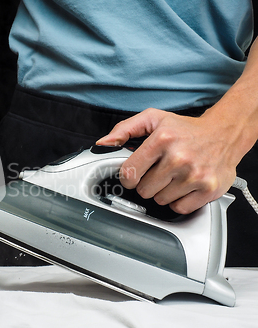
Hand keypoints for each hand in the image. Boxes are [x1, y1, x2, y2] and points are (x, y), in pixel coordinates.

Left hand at [96, 108, 239, 213]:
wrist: (224, 133)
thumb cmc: (186, 129)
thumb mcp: (154, 119)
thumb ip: (125, 129)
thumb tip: (103, 144)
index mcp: (162, 140)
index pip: (129, 173)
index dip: (128, 176)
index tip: (134, 174)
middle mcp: (179, 158)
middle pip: (144, 190)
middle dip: (147, 183)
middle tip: (159, 172)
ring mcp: (195, 175)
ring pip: (160, 200)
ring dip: (163, 192)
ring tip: (173, 176)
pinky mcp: (208, 189)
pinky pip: (179, 208)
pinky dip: (179, 201)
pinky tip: (184, 186)